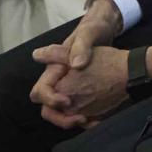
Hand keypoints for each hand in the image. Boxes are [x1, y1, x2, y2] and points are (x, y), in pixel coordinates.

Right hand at [28, 0, 128, 127]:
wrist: (110, 30)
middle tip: (80, 118)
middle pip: (48, 108)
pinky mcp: (83, 95)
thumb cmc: (95, 29)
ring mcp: (71, 89)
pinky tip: (99, 120)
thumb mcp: (90, 34)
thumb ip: (81, 47)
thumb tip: (75, 65)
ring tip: (90, 122)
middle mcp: (59, 82)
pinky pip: (78, 112)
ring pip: (62, 114)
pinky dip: (86, 119)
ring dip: (72, 121)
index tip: (68, 101)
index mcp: (55, 69)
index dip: (50, 99)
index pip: (40, 91)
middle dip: (60, 118)